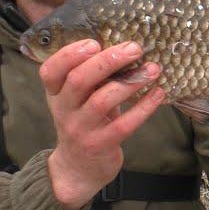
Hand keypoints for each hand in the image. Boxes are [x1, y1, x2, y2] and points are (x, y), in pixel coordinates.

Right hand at [40, 39, 164, 209]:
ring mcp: (81, 129)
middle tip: (135, 48)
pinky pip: (124, 124)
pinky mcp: (101, 145)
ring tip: (153, 69)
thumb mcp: (79, 98)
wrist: (79, 167)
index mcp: (56, 93)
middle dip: (108, 61)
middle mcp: (64, 110)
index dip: (69, 54)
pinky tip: (158, 93)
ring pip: (103, 100)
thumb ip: (91, 76)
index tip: (95, 42)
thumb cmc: (85, 120)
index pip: (50, 70)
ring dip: (131, 82)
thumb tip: (124, 46)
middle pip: (79, 80)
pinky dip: (144, 107)